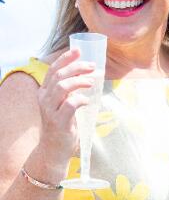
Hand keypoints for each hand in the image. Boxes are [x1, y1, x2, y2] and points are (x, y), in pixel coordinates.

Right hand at [37, 49, 95, 165]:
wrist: (54, 149)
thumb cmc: (63, 124)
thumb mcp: (64, 104)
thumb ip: (71, 91)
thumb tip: (89, 76)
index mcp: (45, 92)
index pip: (53, 70)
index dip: (65, 59)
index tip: (78, 50)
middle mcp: (44, 99)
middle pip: (59, 75)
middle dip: (76, 67)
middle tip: (92, 66)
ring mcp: (50, 110)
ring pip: (62, 87)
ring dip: (79, 81)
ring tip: (91, 82)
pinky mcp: (59, 121)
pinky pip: (70, 104)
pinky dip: (81, 99)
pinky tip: (88, 101)